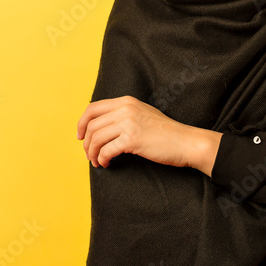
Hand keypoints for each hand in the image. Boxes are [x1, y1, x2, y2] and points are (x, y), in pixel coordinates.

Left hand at [76, 96, 221, 173]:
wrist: (185, 142)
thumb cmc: (165, 132)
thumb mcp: (143, 114)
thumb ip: (124, 114)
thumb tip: (101, 127)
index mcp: (126, 101)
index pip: (93, 108)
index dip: (82, 123)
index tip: (80, 136)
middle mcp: (126, 108)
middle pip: (91, 125)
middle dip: (86, 143)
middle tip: (89, 155)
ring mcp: (129, 123)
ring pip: (96, 138)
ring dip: (92, 153)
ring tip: (97, 161)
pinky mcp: (133, 139)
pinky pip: (107, 150)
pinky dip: (103, 159)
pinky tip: (107, 164)